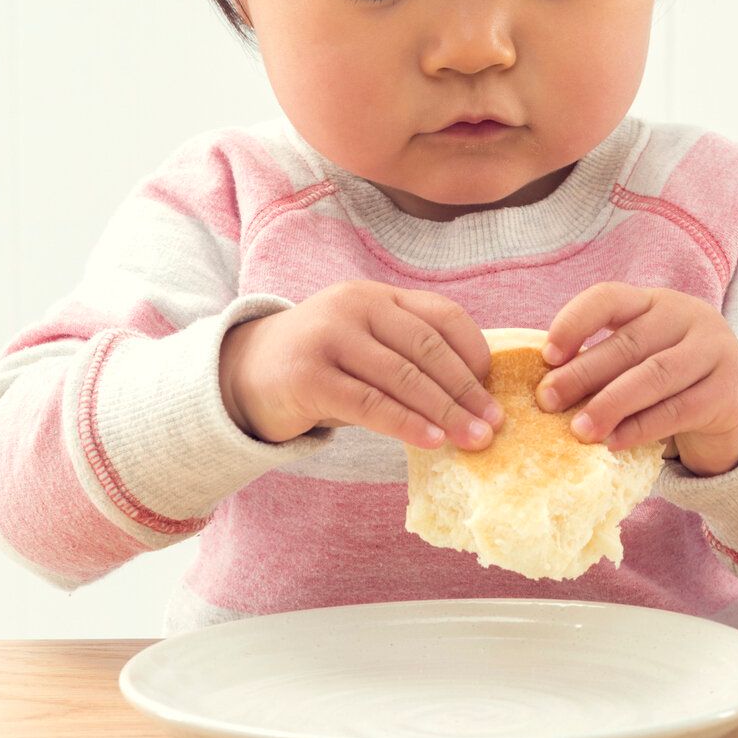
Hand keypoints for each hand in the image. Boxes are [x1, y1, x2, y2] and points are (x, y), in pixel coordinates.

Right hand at [217, 282, 504, 450]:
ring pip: (402, 377)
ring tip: (474, 439)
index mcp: (377, 296)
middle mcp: (355, 306)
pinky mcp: (308, 376)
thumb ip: (408, 356)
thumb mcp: (366, 345)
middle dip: (466, 389)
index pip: (442, 315)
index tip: (493, 389)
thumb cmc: (321, 365)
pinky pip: (369, 403)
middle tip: (494, 422)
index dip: (474, 352)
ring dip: (445, 412)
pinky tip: (431, 442)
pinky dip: (405, 424)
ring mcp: (329, 338)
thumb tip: (475, 397)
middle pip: (427, 348)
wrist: (243, 374)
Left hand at [536, 284, 737, 477]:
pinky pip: (678, 410)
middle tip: (548, 400)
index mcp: (656, 303)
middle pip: (629, 343)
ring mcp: (715, 352)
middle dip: (583, 373)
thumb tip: (548, 389)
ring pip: (654, 375)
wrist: (737, 409)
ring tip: (579, 430)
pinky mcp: (729, 392)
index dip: (574, 322)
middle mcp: (688, 317)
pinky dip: (641, 427)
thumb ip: (605, 363)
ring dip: (610, 404)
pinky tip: (614, 443)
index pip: (610, 297)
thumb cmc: (672, 382)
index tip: (546, 356)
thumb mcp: (641, 359)